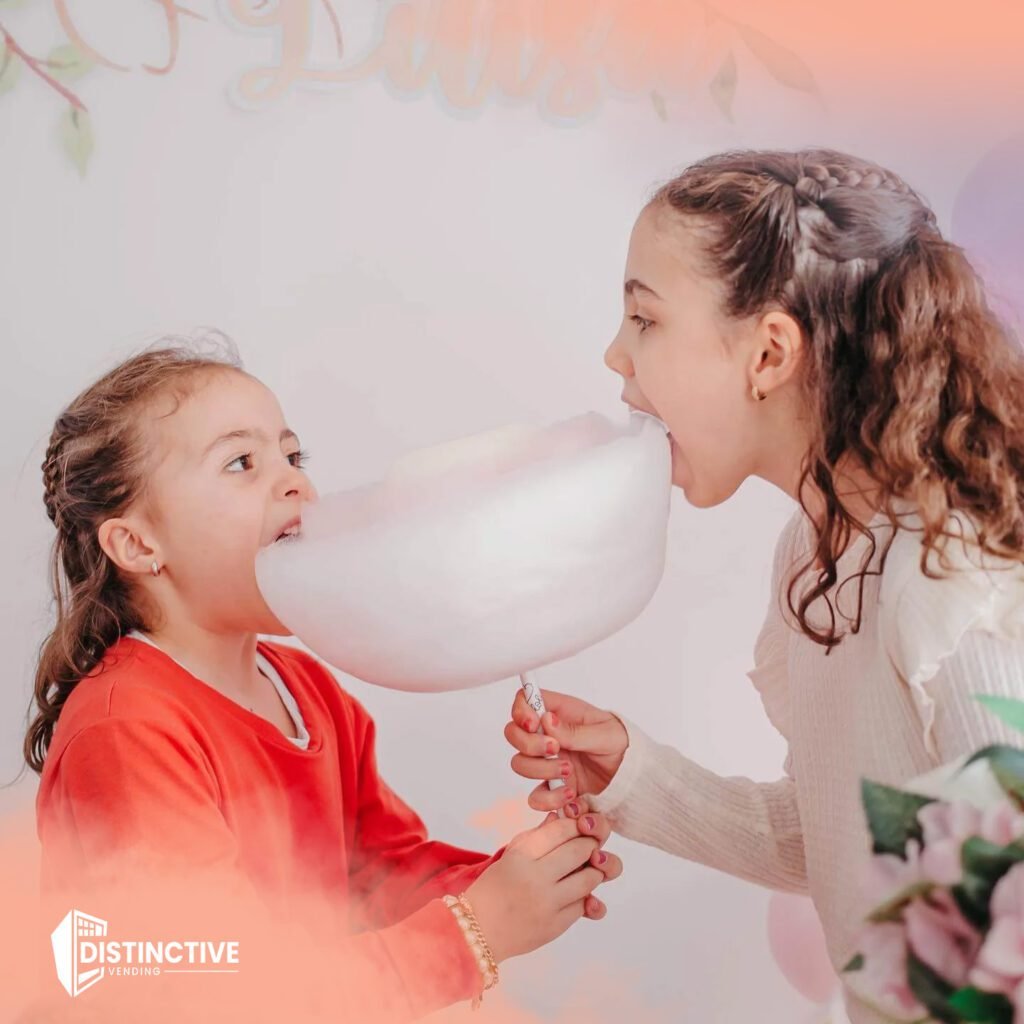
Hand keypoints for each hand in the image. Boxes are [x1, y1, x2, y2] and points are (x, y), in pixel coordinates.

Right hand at [464, 801, 621, 962]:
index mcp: (522, 855)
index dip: (577, 824)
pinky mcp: (555, 926)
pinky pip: (583, 905)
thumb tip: (559, 816)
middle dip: (590, 844)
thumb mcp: (511, 854)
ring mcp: (547, 903)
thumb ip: (537, 835)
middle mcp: (536, 877)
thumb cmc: (495, 887)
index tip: (581, 825)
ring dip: (594, 870)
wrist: (479, 929)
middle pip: (581, 850)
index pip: (562, 829)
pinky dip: (585, 896)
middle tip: (590, 845)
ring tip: (588, 868)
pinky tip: (576, 892)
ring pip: (590, 878)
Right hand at [504, 688, 627, 811]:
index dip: (521, 711)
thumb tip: (547, 720)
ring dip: (540, 769)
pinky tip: (569, 794)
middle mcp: (548, 735)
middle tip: (555, 749)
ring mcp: (547, 761)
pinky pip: (535, 795)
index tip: (534, 724)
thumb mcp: (605, 734)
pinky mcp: (552, 786)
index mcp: (560, 713)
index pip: (525, 701)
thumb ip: (575, 731)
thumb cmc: (622, 745)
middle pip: (514, 733)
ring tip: (569, 772)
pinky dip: (548, 798)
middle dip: (529, 743)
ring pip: (520, 763)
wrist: (633, 778)